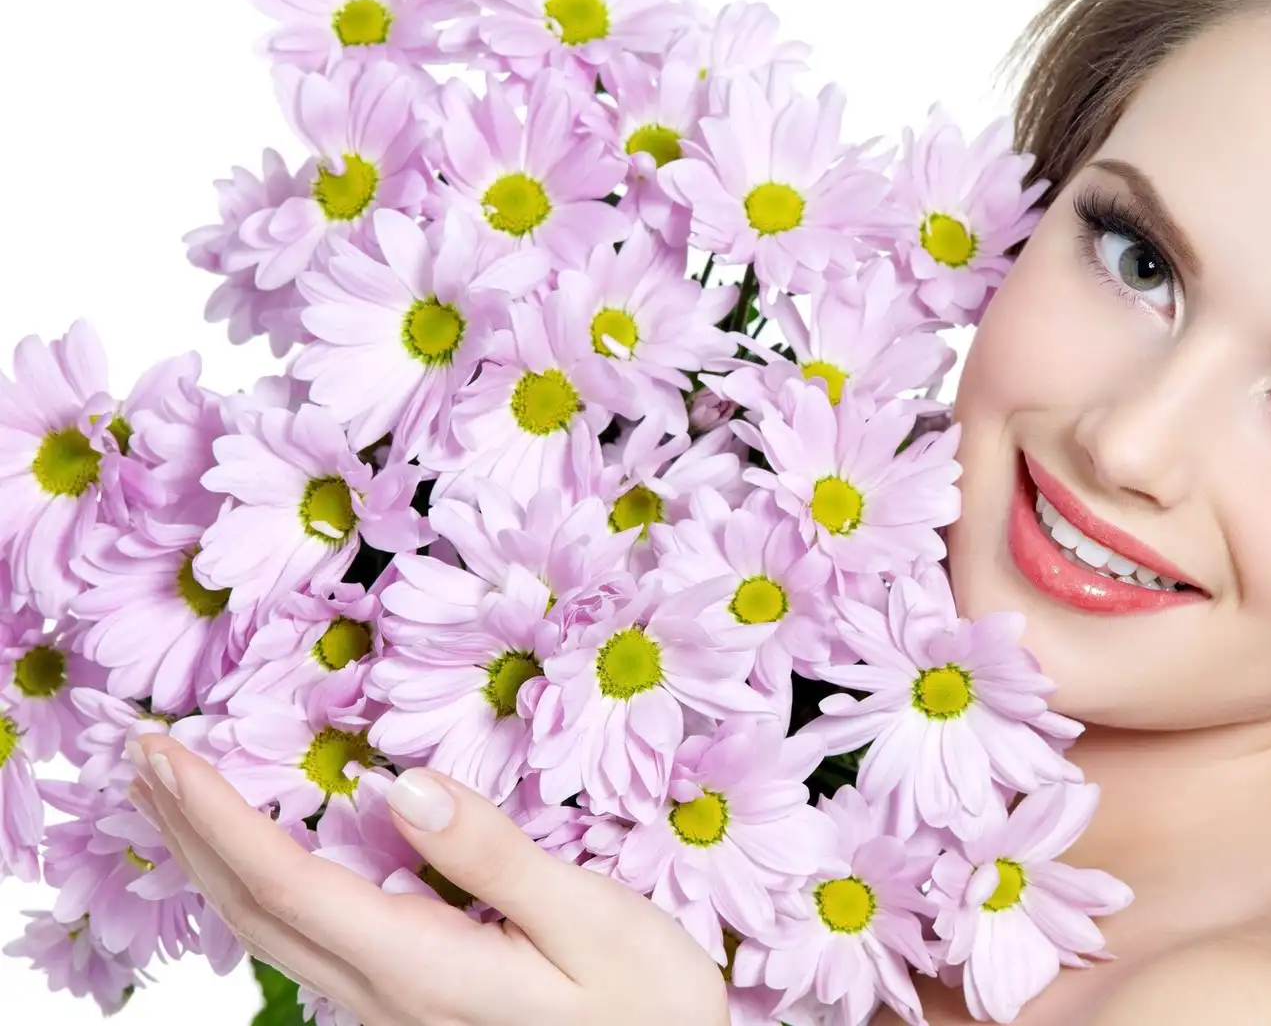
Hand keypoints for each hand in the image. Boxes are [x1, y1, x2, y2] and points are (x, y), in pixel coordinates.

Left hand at [124, 732, 729, 1025]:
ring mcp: (392, 1010)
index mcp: (423, 966)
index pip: (286, 883)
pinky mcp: (411, 1008)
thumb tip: (405, 787)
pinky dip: (259, 888)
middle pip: (253, 911)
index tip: (166, 751)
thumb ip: (494, 856)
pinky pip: (305, 944)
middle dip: (187, 830)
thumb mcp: (594, 920)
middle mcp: (386, 995)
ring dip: (210, 859)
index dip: (216, 816)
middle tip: (139, 754)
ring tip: (175, 797)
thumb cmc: (651, 1005)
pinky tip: (260, 862)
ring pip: (270, 933)